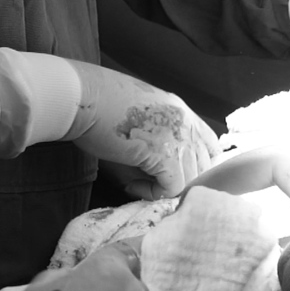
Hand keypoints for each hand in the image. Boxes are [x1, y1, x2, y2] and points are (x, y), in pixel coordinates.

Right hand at [66, 60, 219, 199]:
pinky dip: (152, 193)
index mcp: (181, 111)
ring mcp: (179, 137)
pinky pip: (172, 188)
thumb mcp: (138, 121)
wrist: (78, 97)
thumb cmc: (97, 107)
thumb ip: (158, 145)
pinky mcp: (165, 154)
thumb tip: (164, 182)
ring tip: (135, 182)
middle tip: (148, 182)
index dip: (197, 166)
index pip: (211, 145)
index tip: (175, 175)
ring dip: (165, 188)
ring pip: (190, 180)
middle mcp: (186, 123)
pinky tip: (131, 184)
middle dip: (180, 181)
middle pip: (203, 167)